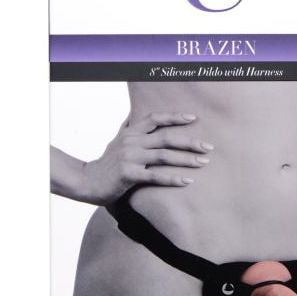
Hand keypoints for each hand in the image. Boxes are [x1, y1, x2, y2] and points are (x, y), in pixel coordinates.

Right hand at [81, 112, 212, 204]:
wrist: (87, 181)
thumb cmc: (106, 162)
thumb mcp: (116, 140)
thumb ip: (128, 127)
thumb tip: (134, 114)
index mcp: (131, 132)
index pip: (155, 118)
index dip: (175, 117)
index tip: (193, 118)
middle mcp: (132, 142)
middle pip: (166, 137)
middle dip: (190, 141)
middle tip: (209, 146)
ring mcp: (130, 158)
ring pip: (164, 156)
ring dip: (187, 159)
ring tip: (204, 162)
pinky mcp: (128, 175)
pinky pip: (155, 176)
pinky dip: (173, 178)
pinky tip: (187, 180)